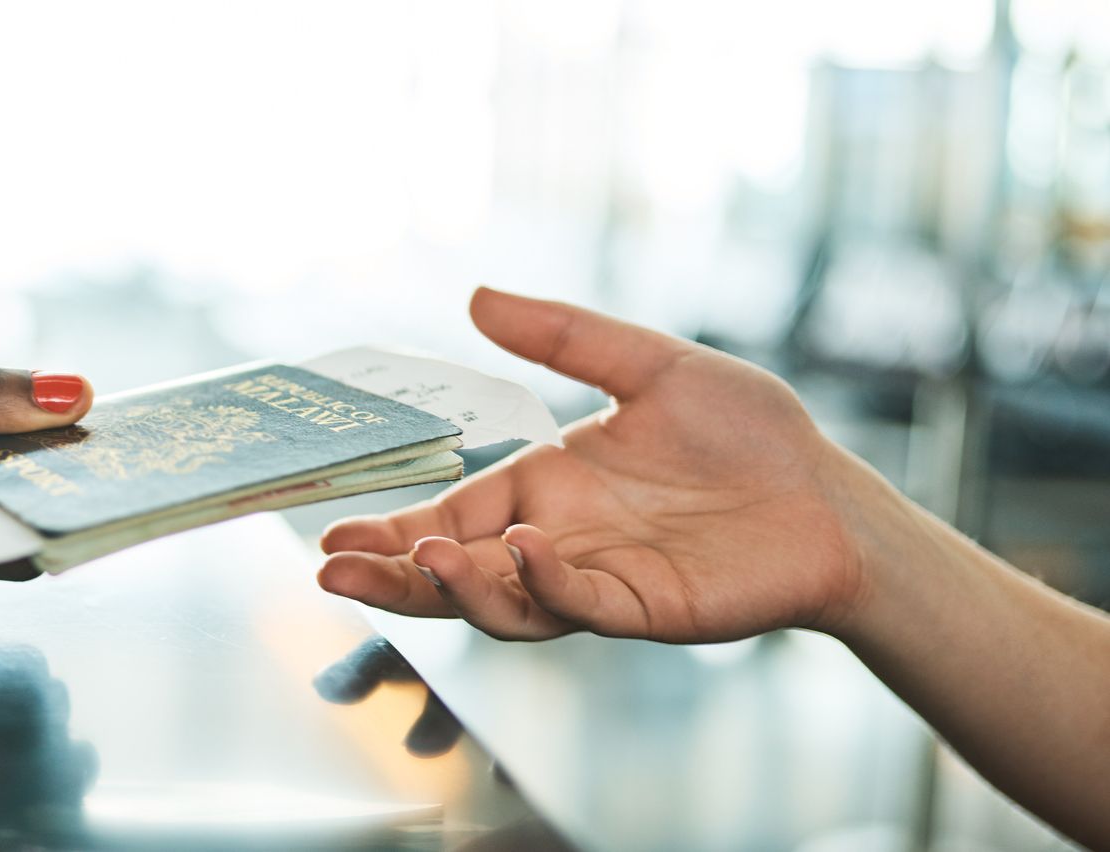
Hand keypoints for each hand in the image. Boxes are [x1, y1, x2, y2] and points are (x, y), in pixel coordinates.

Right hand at [318, 287, 884, 642]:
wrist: (832, 495)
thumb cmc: (747, 436)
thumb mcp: (649, 366)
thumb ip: (563, 337)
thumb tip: (477, 295)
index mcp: (542, 490)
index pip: (446, 520)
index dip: (389, 532)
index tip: (331, 535)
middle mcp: (555, 543)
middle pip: (454, 575)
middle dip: (393, 577)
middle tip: (336, 572)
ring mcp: (596, 581)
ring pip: (505, 603)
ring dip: (459, 589)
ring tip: (424, 559)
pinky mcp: (647, 608)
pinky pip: (582, 604)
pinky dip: (547, 581)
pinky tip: (527, 547)